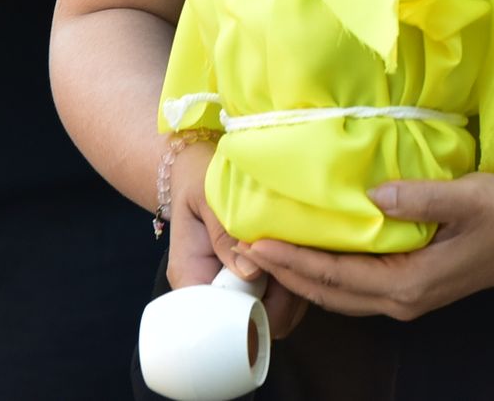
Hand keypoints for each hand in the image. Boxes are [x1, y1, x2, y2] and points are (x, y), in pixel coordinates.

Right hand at [166, 138, 310, 338]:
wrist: (198, 170)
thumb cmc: (198, 181)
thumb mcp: (206, 199)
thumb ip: (222, 233)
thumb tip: (251, 272)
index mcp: (192, 278)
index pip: (215, 319)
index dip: (245, 316)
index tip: (268, 289)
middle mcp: (216, 291)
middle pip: (250, 323)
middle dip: (276, 304)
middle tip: (291, 268)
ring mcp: (239, 287)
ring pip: (272, 314)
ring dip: (291, 294)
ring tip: (298, 257)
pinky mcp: (260, 279)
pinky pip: (283, 296)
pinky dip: (296, 282)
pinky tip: (300, 255)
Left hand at [240, 174, 493, 322]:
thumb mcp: (466, 197)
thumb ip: (420, 197)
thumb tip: (374, 194)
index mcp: (409, 283)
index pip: (336, 275)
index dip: (294, 260)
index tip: (257, 243)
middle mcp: (401, 301)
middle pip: (329, 293)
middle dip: (286, 273)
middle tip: (245, 250)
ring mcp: (406, 300)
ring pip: (340, 297)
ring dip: (302, 277)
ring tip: (268, 255)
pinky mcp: (411, 289)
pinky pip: (355, 290)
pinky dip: (326, 277)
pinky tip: (311, 257)